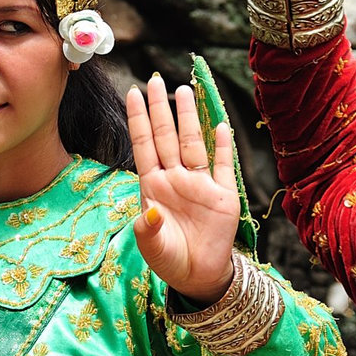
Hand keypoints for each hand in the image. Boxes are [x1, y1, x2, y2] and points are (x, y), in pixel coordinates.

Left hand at [126, 75, 240, 304]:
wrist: (198, 275)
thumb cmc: (168, 258)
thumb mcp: (152, 246)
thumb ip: (147, 229)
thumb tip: (148, 211)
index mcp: (153, 186)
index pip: (144, 145)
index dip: (139, 120)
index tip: (132, 93)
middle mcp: (175, 178)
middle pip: (167, 136)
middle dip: (161, 109)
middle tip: (155, 80)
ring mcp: (200, 184)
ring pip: (193, 143)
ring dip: (189, 118)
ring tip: (183, 91)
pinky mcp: (223, 195)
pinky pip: (224, 165)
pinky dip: (223, 146)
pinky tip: (220, 126)